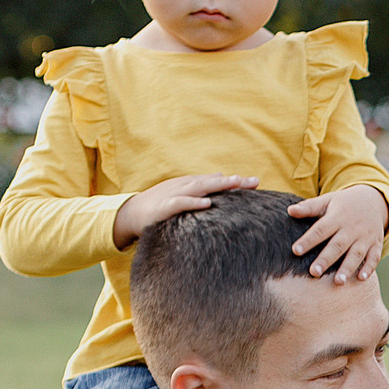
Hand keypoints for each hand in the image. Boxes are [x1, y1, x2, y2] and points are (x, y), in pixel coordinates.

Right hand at [112, 174, 260, 248]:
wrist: (131, 213)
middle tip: (252, 181)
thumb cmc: (160, 204)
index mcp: (190, 185)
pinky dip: (194, 202)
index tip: (256, 183)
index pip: (217, 181)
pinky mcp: (164, 207)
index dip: (235, 182)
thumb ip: (202, 186)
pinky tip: (208, 203)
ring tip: (234, 184)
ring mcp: (174, 195)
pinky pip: (181, 203)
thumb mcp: (182, 194)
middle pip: (212, 182)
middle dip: (232, 181)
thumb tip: (220, 176)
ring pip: (199, 188)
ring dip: (217, 185)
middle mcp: (184, 186)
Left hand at [288, 184, 388, 282]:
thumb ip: (309, 207)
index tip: (295, 251)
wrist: (373, 200)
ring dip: (348, 268)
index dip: (308, 240)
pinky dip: (369, 268)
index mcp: (337, 217)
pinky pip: (374, 257)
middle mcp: (352, 228)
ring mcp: (365, 237)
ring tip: (338, 282)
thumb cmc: (343, 204)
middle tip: (314, 272)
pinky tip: (361, 279)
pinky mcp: (375, 244)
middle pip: (338, 245)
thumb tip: (290, 210)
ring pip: (356, 254)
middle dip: (326, 259)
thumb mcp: (327, 201)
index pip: (321, 229)